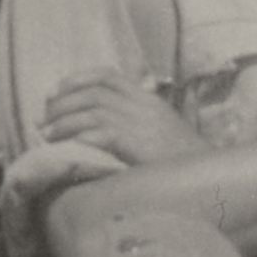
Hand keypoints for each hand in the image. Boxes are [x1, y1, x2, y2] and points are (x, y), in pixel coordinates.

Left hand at [41, 70, 205, 167]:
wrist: (213, 180)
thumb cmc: (183, 165)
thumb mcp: (159, 136)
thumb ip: (134, 126)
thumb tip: (97, 131)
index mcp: (149, 101)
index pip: (109, 76)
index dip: (77, 80)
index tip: (54, 92)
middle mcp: (145, 107)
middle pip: (95, 92)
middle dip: (63, 103)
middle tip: (43, 119)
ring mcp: (145, 125)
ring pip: (95, 110)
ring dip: (65, 121)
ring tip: (47, 135)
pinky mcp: (143, 146)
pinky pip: (108, 133)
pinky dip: (84, 135)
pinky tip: (70, 145)